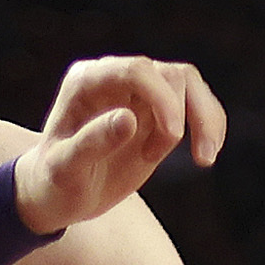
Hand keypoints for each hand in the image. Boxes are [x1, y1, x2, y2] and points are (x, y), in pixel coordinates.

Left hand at [13, 56, 225, 234]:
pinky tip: (207, 154)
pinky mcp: (157, 110)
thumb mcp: (65, 169)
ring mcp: (138, 91)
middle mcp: (115, 77)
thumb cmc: (55, 182)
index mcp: (87, 81)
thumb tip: (129, 119)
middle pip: (168, 75)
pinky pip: (194, 102)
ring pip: (188, 82)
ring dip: (205, 118)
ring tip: (204, 158)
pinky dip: (210, 123)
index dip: (162, 98)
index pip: (136, 70)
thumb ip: (91, 142)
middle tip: (168, 158)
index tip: (174, 136)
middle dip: (183, 115)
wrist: (61, 195)